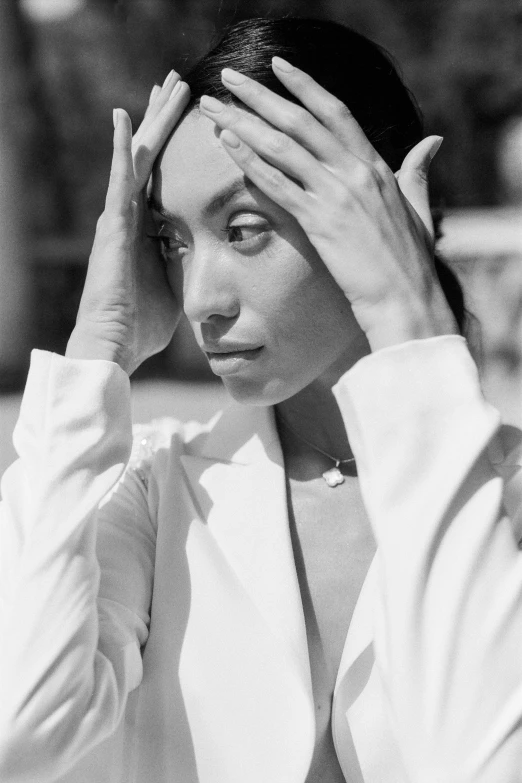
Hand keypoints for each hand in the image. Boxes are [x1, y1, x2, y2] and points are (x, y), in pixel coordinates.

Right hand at [67, 72, 190, 374]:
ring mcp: (119, 219)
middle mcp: (131, 217)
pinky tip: (125, 117)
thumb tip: (209, 259)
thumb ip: (188, 266)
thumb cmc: (143, 326)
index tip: (193, 119)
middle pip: (152, 158)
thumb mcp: (177, 287)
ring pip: (139, 159)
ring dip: (153, 122)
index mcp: (148, 230)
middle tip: (180, 86)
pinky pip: (119, 181)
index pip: (165, 177)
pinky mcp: (112, 227)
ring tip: (166, 86)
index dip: (177, 148)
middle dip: (166, 122)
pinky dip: (122, 149)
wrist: (115, 346)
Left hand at [199, 59, 456, 350]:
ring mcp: (337, 196)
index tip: (277, 67)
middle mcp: (356, 173)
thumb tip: (432, 142)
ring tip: (212, 108)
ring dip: (243, 123)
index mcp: (376, 166)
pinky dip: (250, 162)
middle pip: (300, 121)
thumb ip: (417, 172)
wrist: (405, 300)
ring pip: (282, 147)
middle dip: (260, 96)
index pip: (335, 113)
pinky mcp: (321, 223)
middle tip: (228, 77)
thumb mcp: (418, 208)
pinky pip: (278, 185)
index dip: (304, 86)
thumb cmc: (410, 261)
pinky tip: (227, 144)